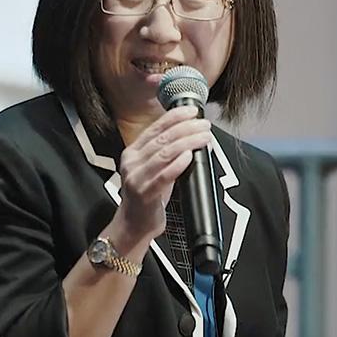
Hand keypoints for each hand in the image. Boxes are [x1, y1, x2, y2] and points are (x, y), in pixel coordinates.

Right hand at [114, 105, 212, 242]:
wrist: (133, 225)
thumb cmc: (147, 196)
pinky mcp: (144, 194)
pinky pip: (163, 175)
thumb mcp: (152, 169)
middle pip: (162, 138)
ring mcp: (136, 178)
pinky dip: (178, 164)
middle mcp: (132, 162)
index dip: (174, 117)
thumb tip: (191, 135)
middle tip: (204, 125)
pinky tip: (189, 156)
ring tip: (204, 137)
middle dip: (186, 128)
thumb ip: (165, 152)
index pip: (155, 128)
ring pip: (164, 153)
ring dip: (188, 142)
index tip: (192, 111)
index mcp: (133, 152)